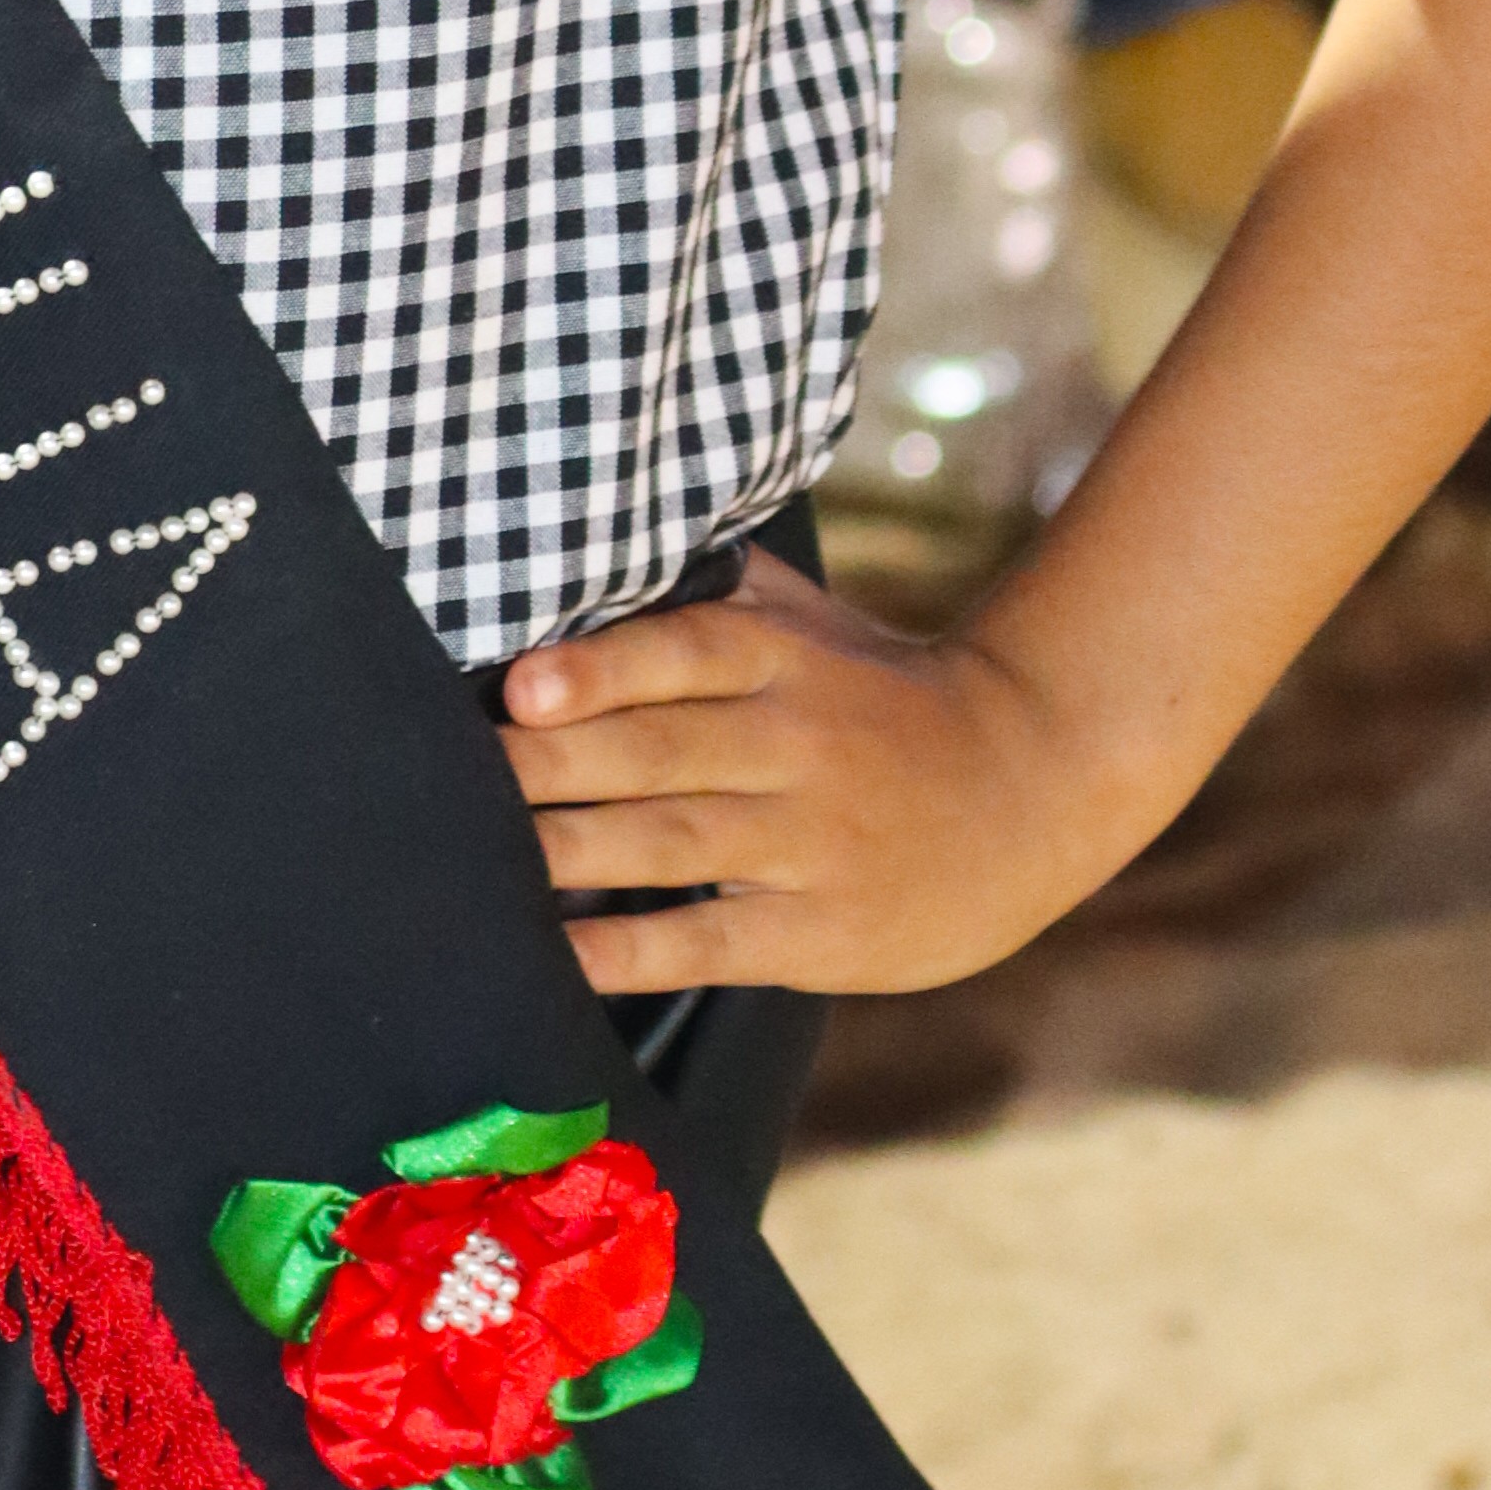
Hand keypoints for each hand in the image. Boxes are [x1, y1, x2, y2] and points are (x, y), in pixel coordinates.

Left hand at [500, 549, 1147, 998]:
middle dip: (549, 768)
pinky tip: (563, 955)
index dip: (600, 670)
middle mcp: (797, 743)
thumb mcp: (818, 625)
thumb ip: (713, 586)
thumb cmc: (888, 696)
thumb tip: (595, 535)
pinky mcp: (822, 929)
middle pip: (657, 753)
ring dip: (572, 851)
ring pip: (675, 843)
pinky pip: (713, 940)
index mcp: (785, 661)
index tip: (521, 687)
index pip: (683, 653)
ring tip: (481, 861)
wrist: (1036, 783)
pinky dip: (634, 950)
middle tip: (454, 778)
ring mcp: (811, 840)